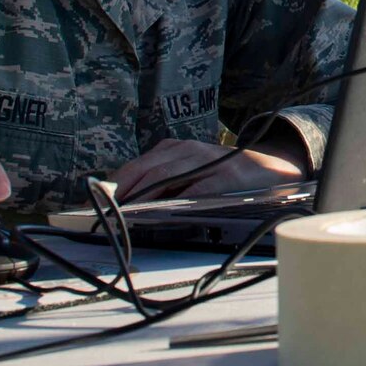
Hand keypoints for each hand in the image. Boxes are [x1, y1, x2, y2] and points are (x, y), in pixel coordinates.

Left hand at [111, 138, 305, 202]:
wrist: (269, 167)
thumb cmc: (223, 173)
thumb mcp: (191, 169)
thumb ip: (165, 181)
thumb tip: (128, 204)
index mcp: (175, 149)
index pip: (136, 167)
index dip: (114, 185)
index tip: (96, 203)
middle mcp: (187, 151)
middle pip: (145, 172)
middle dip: (122, 194)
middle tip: (104, 214)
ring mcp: (206, 162)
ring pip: (165, 179)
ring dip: (140, 199)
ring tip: (123, 216)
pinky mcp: (224, 178)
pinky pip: (194, 191)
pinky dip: (175, 202)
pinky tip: (161, 214)